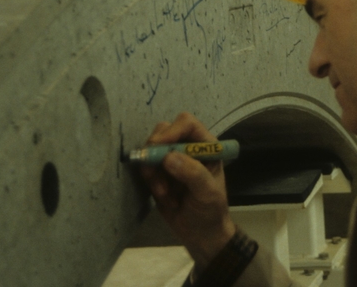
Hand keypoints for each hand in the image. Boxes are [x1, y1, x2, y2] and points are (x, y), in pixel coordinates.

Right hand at [140, 112, 235, 266]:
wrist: (200, 233)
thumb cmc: (211, 210)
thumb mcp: (207, 193)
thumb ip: (192, 173)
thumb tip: (168, 157)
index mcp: (206, 145)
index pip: (187, 124)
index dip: (171, 131)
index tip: (158, 147)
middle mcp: (188, 148)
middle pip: (164, 130)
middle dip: (155, 150)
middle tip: (154, 171)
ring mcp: (172, 160)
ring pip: (151, 149)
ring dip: (152, 170)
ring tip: (165, 192)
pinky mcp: (159, 173)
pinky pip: (146, 167)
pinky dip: (149, 180)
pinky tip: (164, 196)